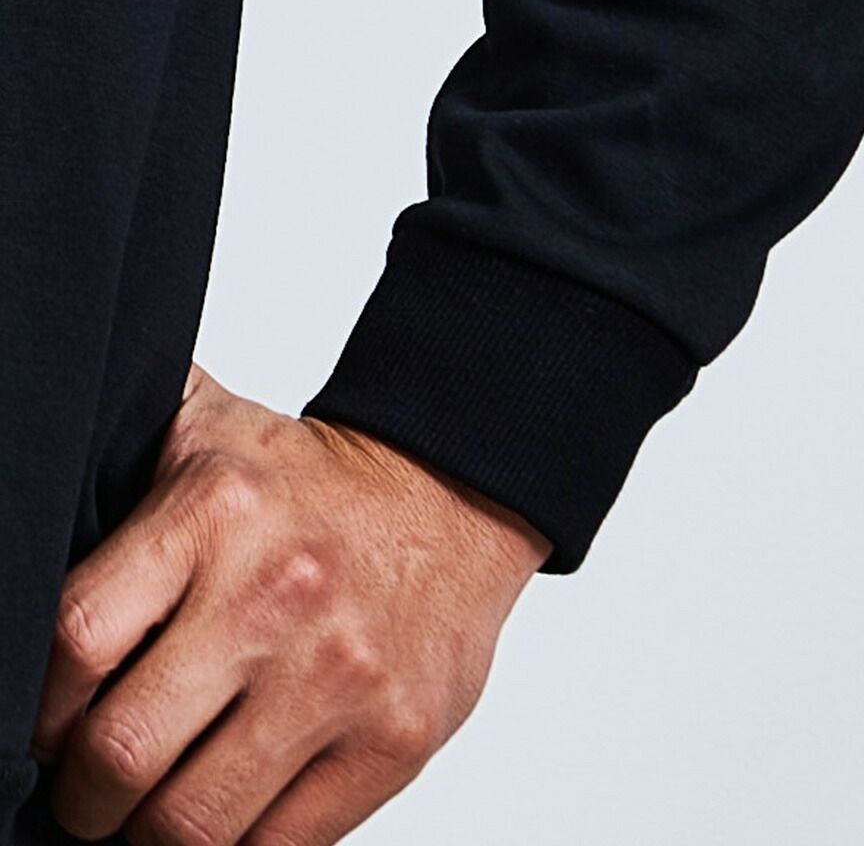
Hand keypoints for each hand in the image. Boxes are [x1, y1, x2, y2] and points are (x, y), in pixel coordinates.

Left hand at [31, 364, 551, 843]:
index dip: (39, 706)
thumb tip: (28, 474)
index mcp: (216, 510)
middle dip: (86, 791)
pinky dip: (239, 839)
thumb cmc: (319, 484)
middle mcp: (277, 595)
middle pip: (119, 755)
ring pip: (190, 826)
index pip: (72, 641)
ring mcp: (341, 676)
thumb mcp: (213, 427)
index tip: (54, 722)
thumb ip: (118, 441)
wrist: (453, 498)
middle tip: (98, 778)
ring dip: (155, 830)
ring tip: (166, 794)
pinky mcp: (394, 739)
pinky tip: (236, 796)